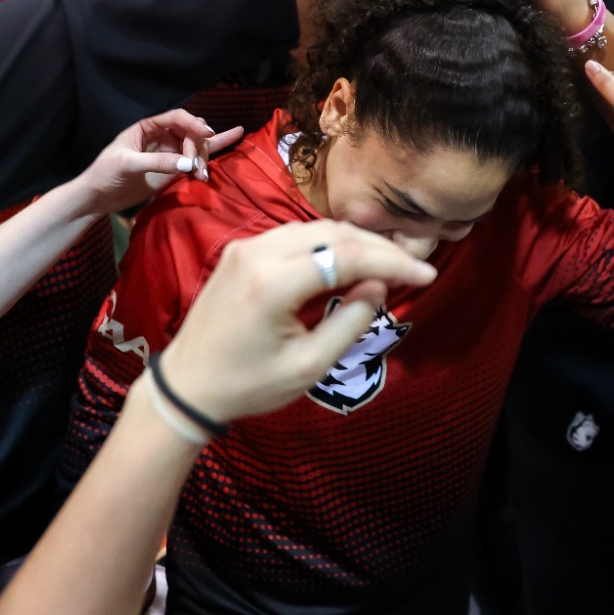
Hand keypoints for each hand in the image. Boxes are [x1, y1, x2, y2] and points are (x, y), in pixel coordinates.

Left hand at [76, 109, 243, 215]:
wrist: (98, 198)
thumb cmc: (105, 174)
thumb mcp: (128, 165)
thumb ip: (158, 162)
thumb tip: (188, 164)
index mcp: (148, 127)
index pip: (177, 117)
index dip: (193, 124)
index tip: (205, 136)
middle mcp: (161, 136)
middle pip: (191, 132)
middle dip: (196, 147)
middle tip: (194, 168)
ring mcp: (169, 151)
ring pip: (196, 145)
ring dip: (202, 158)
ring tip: (201, 175)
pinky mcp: (173, 168)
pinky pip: (196, 156)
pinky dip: (214, 149)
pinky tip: (236, 134)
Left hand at [160, 221, 437, 421]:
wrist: (186, 385)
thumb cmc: (247, 385)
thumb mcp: (307, 366)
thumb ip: (349, 323)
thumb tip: (378, 287)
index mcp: (273, 283)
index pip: (347, 257)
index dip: (392, 263)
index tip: (427, 276)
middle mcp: (258, 252)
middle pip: (334, 234)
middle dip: (380, 247)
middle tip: (414, 266)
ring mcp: (246, 246)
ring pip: (315, 229)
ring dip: (355, 242)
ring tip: (389, 262)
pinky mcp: (240, 250)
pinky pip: (295, 235)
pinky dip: (328, 244)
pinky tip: (350, 260)